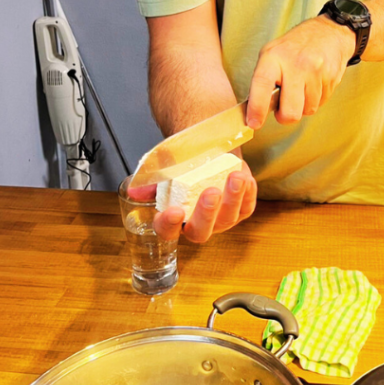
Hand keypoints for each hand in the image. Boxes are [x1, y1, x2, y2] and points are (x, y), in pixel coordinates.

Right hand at [131, 161, 257, 243]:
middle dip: (207, 213)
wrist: (205, 153)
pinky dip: (248, 194)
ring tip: (235, 178)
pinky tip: (246, 179)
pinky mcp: (241, 209)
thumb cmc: (183, 165)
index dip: (169, 224)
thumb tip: (135, 190)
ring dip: (232, 199)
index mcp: (174, 219)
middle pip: (201, 231)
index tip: (175, 211)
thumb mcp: (164, 169)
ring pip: (227, 219)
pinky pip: (246, 208)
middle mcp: (197, 224)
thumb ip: (151, 180)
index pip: (167, 231)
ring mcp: (220, 220)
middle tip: (210, 192)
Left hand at [246, 16, 355, 127]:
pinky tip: (313, 85)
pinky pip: (320, 103)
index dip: (257, 108)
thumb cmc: (295, 47)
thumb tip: (255, 111)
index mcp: (274, 57)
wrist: (328, 32)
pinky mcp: (331, 78)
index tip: (253, 123)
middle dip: (285, 117)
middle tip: (283, 111)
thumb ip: (263, 80)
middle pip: (290, 111)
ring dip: (302, 106)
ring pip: (307, 110)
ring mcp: (315, 71)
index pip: (262, 85)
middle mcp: (295, 64)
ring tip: (301, 89)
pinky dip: (315, 100)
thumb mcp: (272, 54)